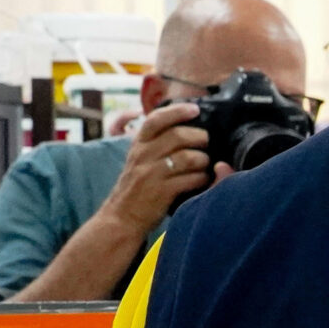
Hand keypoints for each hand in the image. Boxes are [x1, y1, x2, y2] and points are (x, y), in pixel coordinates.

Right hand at [99, 103, 232, 234]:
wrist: (120, 218)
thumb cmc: (136, 188)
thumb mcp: (138, 160)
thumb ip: (155, 144)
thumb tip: (184, 129)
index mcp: (138, 145)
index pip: (155, 120)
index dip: (177, 111)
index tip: (195, 109)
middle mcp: (143, 156)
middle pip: (177, 136)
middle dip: (199, 137)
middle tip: (207, 142)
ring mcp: (152, 174)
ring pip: (187, 157)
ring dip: (203, 160)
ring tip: (204, 165)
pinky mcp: (162, 192)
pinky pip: (191, 179)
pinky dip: (201, 178)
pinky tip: (202, 180)